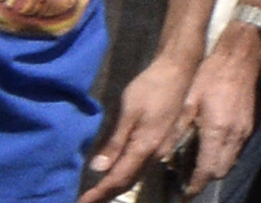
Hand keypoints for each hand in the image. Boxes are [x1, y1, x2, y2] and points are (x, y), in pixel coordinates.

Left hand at [85, 42, 204, 192]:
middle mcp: (156, 153)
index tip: (81, 202)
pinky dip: (126, 176)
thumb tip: (98, 168)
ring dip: (116, 187)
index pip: (118, 178)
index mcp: (145, 146)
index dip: (99, 193)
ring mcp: (162, 148)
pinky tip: (117, 173)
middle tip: (87, 201)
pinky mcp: (163, 141)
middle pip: (128, 182)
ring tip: (98, 192)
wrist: (179, 70)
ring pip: (136, 176)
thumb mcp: (128, 111)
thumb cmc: (151, 87)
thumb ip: (115, 141)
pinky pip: (142, 166)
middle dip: (106, 194)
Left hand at [180, 38, 260, 181]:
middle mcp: (234, 135)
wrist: (240, 56)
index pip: (206, 169)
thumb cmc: (210, 76)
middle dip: (205, 179)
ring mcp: (244, 130)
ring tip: (198, 167)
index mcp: (216, 131)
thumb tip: (163, 156)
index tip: (184, 194)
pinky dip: (224, 155)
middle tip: (188, 180)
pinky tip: (211, 148)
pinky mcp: (249, 124)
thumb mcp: (189, 102)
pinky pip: (236, 149)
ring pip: (231, 161)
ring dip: (215, 168)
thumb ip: (178, 131)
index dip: (194, 185)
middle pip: (221, 171)